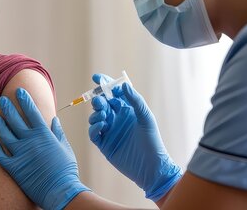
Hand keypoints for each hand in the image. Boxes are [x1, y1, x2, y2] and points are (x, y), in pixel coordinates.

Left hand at [0, 88, 89, 209]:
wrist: (61, 191)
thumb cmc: (66, 170)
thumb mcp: (65, 147)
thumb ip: (58, 132)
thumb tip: (54, 120)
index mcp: (43, 134)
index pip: (31, 111)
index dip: (24, 100)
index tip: (19, 91)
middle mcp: (30, 140)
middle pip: (15, 120)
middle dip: (8, 107)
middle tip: (2, 100)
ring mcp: (21, 153)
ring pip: (5, 135)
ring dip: (0, 125)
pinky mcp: (14, 167)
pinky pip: (1, 156)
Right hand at [88, 74, 181, 200]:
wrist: (151, 168)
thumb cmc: (152, 142)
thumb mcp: (146, 118)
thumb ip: (135, 101)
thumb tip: (123, 84)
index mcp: (126, 110)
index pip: (113, 93)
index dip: (104, 84)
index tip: (96, 77)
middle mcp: (116, 119)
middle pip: (101, 104)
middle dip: (98, 99)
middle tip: (99, 100)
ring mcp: (109, 131)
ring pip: (95, 117)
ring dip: (96, 114)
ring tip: (103, 116)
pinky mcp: (104, 144)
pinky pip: (93, 132)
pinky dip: (94, 127)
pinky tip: (102, 127)